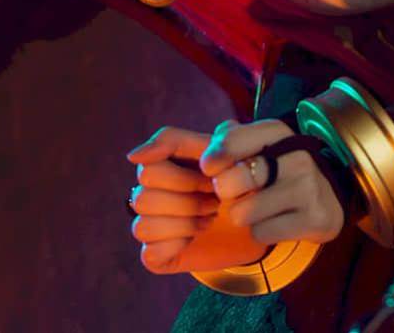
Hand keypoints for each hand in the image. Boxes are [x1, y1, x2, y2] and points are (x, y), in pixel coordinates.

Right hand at [126, 125, 266, 273]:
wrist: (260, 219)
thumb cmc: (239, 178)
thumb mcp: (226, 149)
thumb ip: (180, 140)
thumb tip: (134, 157)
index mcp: (160, 162)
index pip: (147, 165)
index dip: (184, 175)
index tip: (210, 175)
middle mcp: (147, 192)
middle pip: (145, 196)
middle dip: (189, 197)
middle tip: (216, 197)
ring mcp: (149, 223)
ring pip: (144, 225)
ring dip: (186, 221)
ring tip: (211, 215)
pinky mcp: (155, 254)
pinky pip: (151, 251)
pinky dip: (179, 244)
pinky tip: (197, 236)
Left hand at [201, 119, 344, 245]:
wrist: (327, 197)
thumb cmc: (279, 168)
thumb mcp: (259, 144)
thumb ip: (229, 140)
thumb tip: (209, 157)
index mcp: (280, 132)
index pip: (231, 141)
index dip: (212, 158)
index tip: (210, 168)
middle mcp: (298, 155)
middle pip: (234, 180)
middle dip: (225, 192)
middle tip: (236, 192)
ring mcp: (309, 188)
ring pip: (244, 213)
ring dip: (243, 215)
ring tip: (259, 207)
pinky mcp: (314, 219)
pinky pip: (261, 233)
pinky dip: (261, 232)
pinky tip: (276, 221)